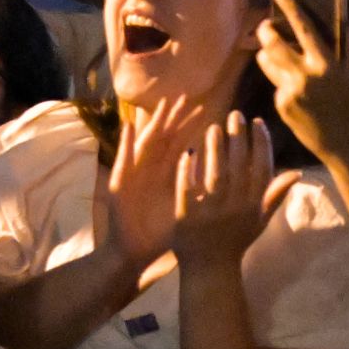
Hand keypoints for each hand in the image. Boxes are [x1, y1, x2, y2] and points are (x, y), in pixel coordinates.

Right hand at [100, 93, 210, 272]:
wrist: (134, 251)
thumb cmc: (161, 234)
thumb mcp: (186, 211)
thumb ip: (201, 193)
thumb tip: (227, 182)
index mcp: (166, 176)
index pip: (179, 145)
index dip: (189, 127)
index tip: (204, 110)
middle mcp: (149, 171)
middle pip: (162, 139)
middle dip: (172, 118)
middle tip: (184, 97)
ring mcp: (134, 175)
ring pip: (144, 144)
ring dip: (151, 124)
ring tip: (160, 105)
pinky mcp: (121, 184)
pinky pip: (124, 160)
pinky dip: (126, 143)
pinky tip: (129, 126)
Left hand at [168, 113, 275, 275]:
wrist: (211, 269)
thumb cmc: (236, 241)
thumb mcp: (259, 220)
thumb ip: (274, 196)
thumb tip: (296, 174)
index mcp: (254, 206)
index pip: (262, 168)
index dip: (261, 143)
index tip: (257, 121)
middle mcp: (236, 207)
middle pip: (239, 166)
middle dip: (238, 137)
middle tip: (234, 114)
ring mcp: (212, 213)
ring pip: (215, 174)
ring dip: (215, 149)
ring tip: (212, 127)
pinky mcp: (187, 217)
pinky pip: (188, 190)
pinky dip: (187, 171)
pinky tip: (187, 152)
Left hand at [253, 0, 348, 163]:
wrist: (348, 145)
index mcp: (325, 64)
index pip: (304, 28)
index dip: (289, 7)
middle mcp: (303, 75)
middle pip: (273, 44)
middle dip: (266, 31)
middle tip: (267, 25)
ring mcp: (289, 91)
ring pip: (267, 63)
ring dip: (268, 53)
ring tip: (275, 50)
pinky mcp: (281, 105)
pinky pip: (276, 84)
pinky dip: (282, 79)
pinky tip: (296, 86)